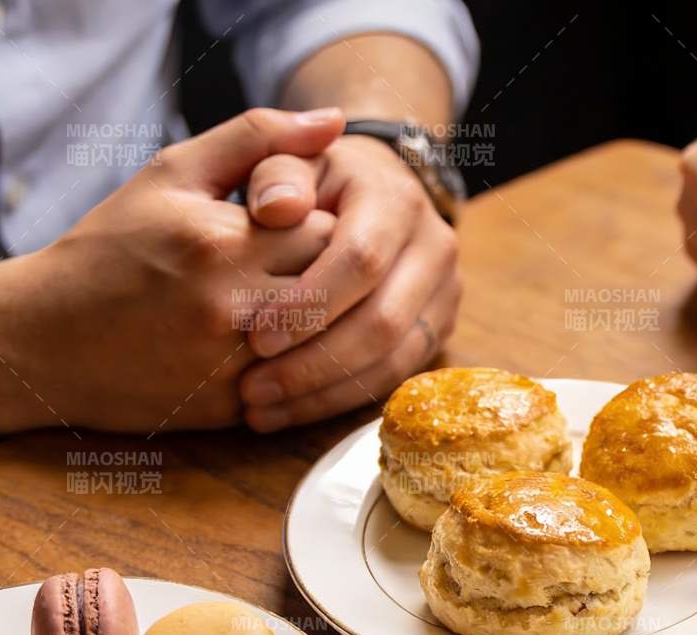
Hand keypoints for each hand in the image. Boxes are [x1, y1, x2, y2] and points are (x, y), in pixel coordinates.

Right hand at [0, 107, 345, 431]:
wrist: (41, 341)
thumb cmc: (110, 248)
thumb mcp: (172, 175)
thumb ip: (257, 138)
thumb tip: (337, 120)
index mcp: (219, 241)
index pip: (327, 228)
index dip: (320, 225)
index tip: (297, 227)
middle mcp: (231, 306)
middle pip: (334, 286)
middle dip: (327, 274)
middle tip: (297, 266)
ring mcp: (231, 363)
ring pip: (325, 340)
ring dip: (318, 323)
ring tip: (286, 303)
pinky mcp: (230, 408)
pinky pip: (299, 384)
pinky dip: (295, 364)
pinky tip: (269, 345)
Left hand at [237, 135, 460, 431]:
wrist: (371, 192)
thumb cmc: (316, 181)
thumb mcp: (291, 161)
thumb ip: (275, 172)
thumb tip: (274, 209)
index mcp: (397, 201)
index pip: (362, 260)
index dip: (310, 304)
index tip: (256, 338)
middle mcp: (435, 248)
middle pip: (383, 321)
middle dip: (314, 362)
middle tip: (252, 388)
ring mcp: (444, 294)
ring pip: (392, 360)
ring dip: (323, 392)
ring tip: (260, 410)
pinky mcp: (437, 329)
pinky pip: (393, 378)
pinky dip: (338, 399)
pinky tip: (287, 411)